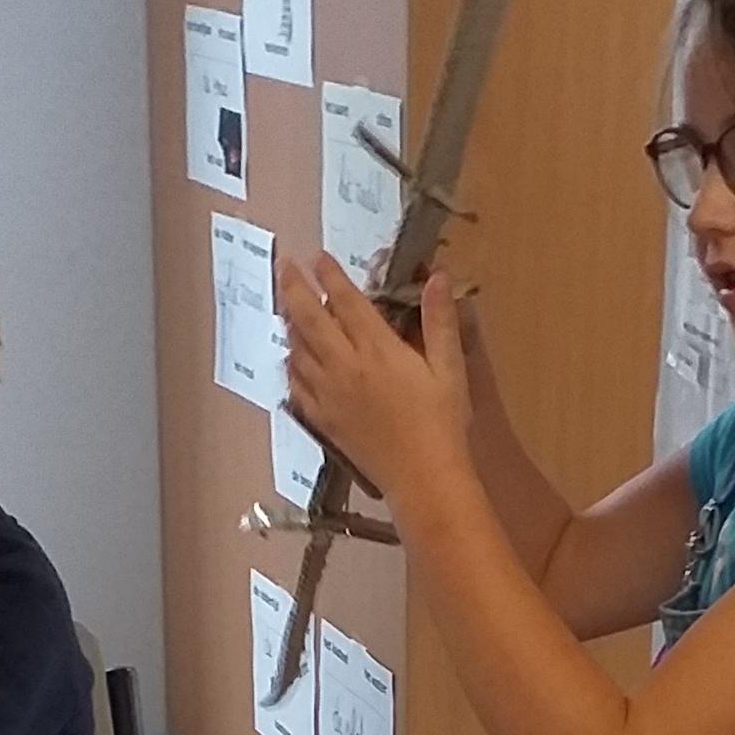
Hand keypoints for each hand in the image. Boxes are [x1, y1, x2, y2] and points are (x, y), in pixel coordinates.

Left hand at [279, 252, 472, 505]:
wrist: (422, 478)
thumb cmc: (442, 424)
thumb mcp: (449, 369)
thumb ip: (440, 321)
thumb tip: (437, 276)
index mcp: (378, 349)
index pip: (346, 302)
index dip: (330, 275)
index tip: (317, 256)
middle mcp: (346, 366)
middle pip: (309, 318)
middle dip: (294, 287)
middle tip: (284, 265)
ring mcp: (329, 394)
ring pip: (298, 349)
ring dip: (289, 323)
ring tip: (286, 305)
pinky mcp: (324, 419)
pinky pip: (297, 385)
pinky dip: (291, 365)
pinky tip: (292, 358)